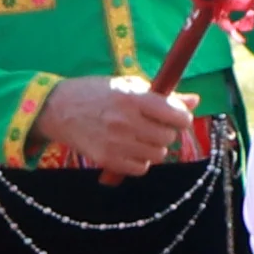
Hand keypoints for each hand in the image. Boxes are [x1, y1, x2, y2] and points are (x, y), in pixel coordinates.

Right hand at [32, 76, 209, 179]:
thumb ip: (163, 95)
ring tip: (140, 137)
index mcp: (133, 97)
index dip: (181, 118)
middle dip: (166, 132)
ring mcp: (116, 143)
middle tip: (153, 125)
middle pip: (168, 137)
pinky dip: (140, 161)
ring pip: (158, 155)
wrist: (58, 109)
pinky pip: (141, 168)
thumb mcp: (128, 85)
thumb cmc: (96, 93)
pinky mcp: (107, 160)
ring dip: (154, 147)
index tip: (176, 116)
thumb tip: (195, 101)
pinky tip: (130, 149)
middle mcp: (126, 121)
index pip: (176, 116)